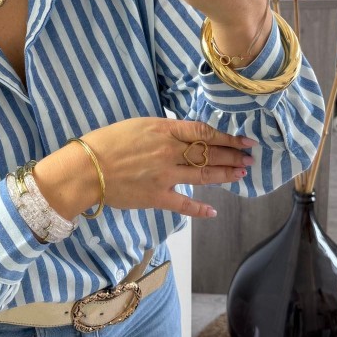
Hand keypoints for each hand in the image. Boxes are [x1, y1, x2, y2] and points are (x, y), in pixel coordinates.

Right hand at [34, 117, 255, 219]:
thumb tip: (182, 134)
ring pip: (204, 175)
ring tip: (242, 173)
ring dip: (225, 175)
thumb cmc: (105, 142)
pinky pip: (184, 205)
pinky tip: (213, 211)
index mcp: (164, 130)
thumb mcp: (137, 125)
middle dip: (233, 155)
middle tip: (251, 156)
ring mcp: (165, 176)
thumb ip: (162, 130)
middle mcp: (169, 151)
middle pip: (210, 153)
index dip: (227, 137)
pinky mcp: (157, 197)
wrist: (86, 168)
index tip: (243, 139)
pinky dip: (200, 210)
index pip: (204, 132)